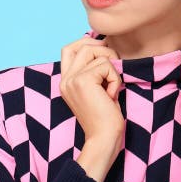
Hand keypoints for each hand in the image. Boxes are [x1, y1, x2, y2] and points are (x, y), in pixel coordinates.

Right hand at [59, 34, 125, 154]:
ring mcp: (72, 79)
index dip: (86, 43)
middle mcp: (65, 79)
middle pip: (82, 45)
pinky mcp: (83, 81)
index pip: (69, 49)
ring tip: (112, 86)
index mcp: (65, 81)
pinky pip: (106, 65)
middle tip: (114, 66)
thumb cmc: (105, 116)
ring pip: (96, 52)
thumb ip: (93, 70)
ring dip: (111, 67)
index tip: (103, 50)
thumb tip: (105, 45)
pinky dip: (115, 78)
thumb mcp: (96, 89)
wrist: (103, 139)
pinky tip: (112, 95)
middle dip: (103, 50)